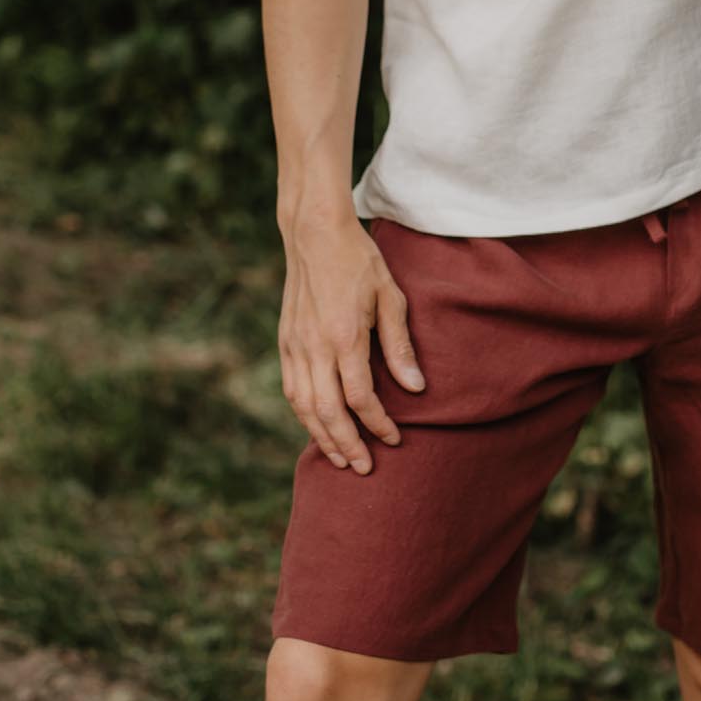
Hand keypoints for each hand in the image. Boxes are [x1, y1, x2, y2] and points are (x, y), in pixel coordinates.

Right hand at [277, 210, 424, 475]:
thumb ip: (400, 345)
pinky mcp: (285, 341)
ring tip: (341, 458)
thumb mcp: (390, 296)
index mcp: (344, 337)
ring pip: (303, 406)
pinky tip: (318, 426)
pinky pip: (292, 389)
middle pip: (327, 412)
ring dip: (322, 436)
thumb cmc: (359, 261)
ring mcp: (295, 345)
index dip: (378, 423)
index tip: (395, 438)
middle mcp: (314, 347)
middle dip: (347, 444)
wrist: (314, 233)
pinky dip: (304, 414)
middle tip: (365, 468)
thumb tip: (415, 388)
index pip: (360, 397)